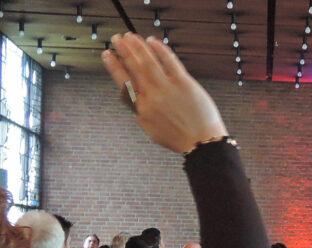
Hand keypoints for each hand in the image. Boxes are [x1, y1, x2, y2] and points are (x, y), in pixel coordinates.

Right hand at [101, 33, 227, 153]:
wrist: (202, 143)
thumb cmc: (179, 137)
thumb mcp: (151, 129)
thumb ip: (141, 112)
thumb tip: (133, 100)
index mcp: (141, 108)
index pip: (122, 81)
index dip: (113, 66)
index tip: (107, 54)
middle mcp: (152, 96)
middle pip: (134, 68)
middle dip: (124, 50)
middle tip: (117, 39)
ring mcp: (168, 89)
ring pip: (148, 62)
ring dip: (137, 47)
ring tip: (130, 36)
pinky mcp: (185, 84)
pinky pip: (170, 62)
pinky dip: (160, 50)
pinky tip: (153, 41)